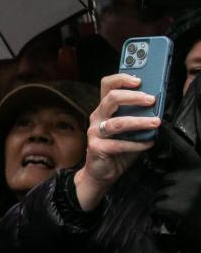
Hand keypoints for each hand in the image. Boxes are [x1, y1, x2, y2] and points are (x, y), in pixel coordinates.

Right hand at [75, 73, 159, 210]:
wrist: (102, 173)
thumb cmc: (117, 149)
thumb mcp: (129, 129)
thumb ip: (137, 116)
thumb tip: (156, 106)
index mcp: (104, 109)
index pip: (107, 86)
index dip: (121, 79)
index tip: (139, 80)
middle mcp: (97, 117)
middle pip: (111, 98)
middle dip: (133, 97)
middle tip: (151, 100)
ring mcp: (95, 132)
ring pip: (118, 122)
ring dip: (139, 122)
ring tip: (155, 122)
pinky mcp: (96, 147)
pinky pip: (119, 143)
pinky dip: (137, 144)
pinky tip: (148, 144)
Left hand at [153, 125, 200, 251]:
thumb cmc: (199, 208)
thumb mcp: (197, 185)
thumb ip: (188, 175)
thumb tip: (170, 173)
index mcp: (199, 170)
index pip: (184, 151)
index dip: (173, 137)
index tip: (164, 124)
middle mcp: (194, 177)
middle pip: (166, 179)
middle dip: (169, 190)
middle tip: (183, 200)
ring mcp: (185, 192)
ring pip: (160, 193)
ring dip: (166, 202)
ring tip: (182, 208)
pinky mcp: (176, 207)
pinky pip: (157, 206)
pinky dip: (162, 213)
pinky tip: (175, 217)